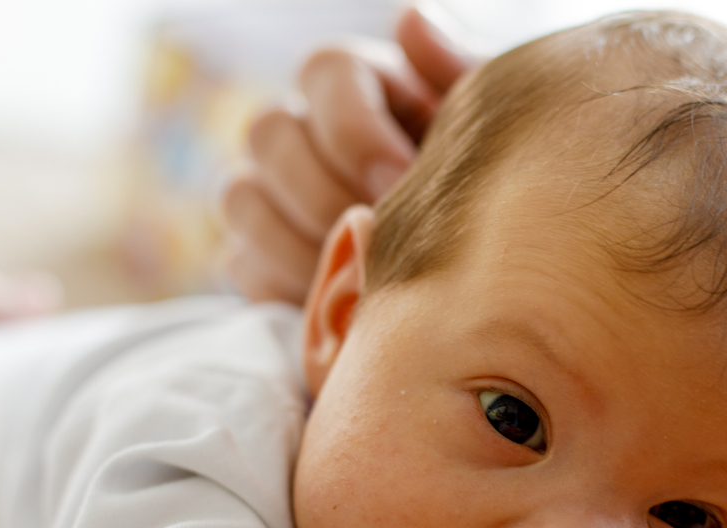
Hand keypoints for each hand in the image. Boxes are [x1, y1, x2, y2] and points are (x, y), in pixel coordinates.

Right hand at [221, 6, 477, 302]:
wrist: (469, 273)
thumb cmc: (482, 186)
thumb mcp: (485, 131)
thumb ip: (455, 71)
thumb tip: (410, 20)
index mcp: (359, 82)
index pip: (325, 71)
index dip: (355, 128)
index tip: (400, 180)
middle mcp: (300, 128)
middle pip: (270, 133)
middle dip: (324, 191)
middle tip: (378, 236)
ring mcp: (268, 191)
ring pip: (243, 197)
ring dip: (299, 240)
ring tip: (360, 274)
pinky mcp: (254, 254)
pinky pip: (241, 263)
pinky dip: (283, 284)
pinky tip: (336, 300)